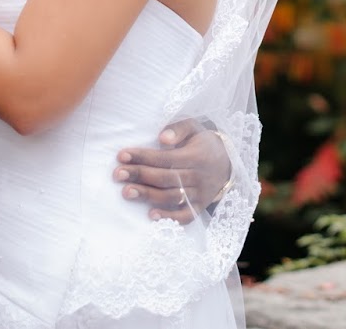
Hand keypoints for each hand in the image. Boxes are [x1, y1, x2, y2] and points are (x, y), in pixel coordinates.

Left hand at [114, 119, 232, 223]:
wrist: (228, 163)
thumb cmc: (203, 143)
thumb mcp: (195, 128)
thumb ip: (178, 128)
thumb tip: (162, 138)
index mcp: (196, 156)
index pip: (165, 158)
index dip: (143, 157)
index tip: (122, 156)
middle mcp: (198, 176)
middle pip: (165, 178)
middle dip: (139, 175)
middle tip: (118, 174)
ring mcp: (200, 193)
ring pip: (172, 196)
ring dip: (148, 195)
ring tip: (126, 192)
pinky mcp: (201, 206)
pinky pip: (186, 216)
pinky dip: (169, 217)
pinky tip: (151, 215)